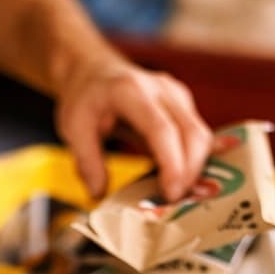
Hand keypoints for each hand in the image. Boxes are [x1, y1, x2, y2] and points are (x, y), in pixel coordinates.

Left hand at [55, 57, 212, 201]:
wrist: (94, 70)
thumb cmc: (85, 98)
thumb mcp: (73, 128)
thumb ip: (87, 161)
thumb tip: (98, 194)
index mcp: (131, 91)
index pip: (162, 130)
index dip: (172, 165)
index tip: (171, 194)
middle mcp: (162, 89)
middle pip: (192, 133)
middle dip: (190, 173)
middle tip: (175, 203)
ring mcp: (177, 95)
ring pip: (201, 136)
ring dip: (196, 169)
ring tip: (178, 196)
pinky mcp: (184, 105)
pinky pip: (198, 136)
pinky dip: (196, 160)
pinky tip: (188, 182)